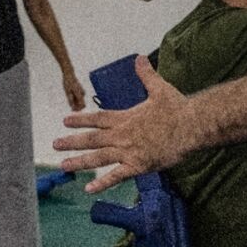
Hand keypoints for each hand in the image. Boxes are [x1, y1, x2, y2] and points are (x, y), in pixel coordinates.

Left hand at [54, 55, 191, 192]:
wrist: (192, 125)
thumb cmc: (178, 108)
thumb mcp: (159, 88)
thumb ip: (146, 75)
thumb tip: (140, 58)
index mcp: (126, 117)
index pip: (98, 118)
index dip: (81, 119)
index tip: (65, 121)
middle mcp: (122, 134)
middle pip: (92, 138)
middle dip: (72, 141)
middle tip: (55, 144)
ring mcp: (129, 151)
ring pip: (99, 157)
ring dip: (80, 161)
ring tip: (63, 165)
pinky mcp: (138, 165)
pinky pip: (117, 176)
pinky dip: (102, 183)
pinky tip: (88, 189)